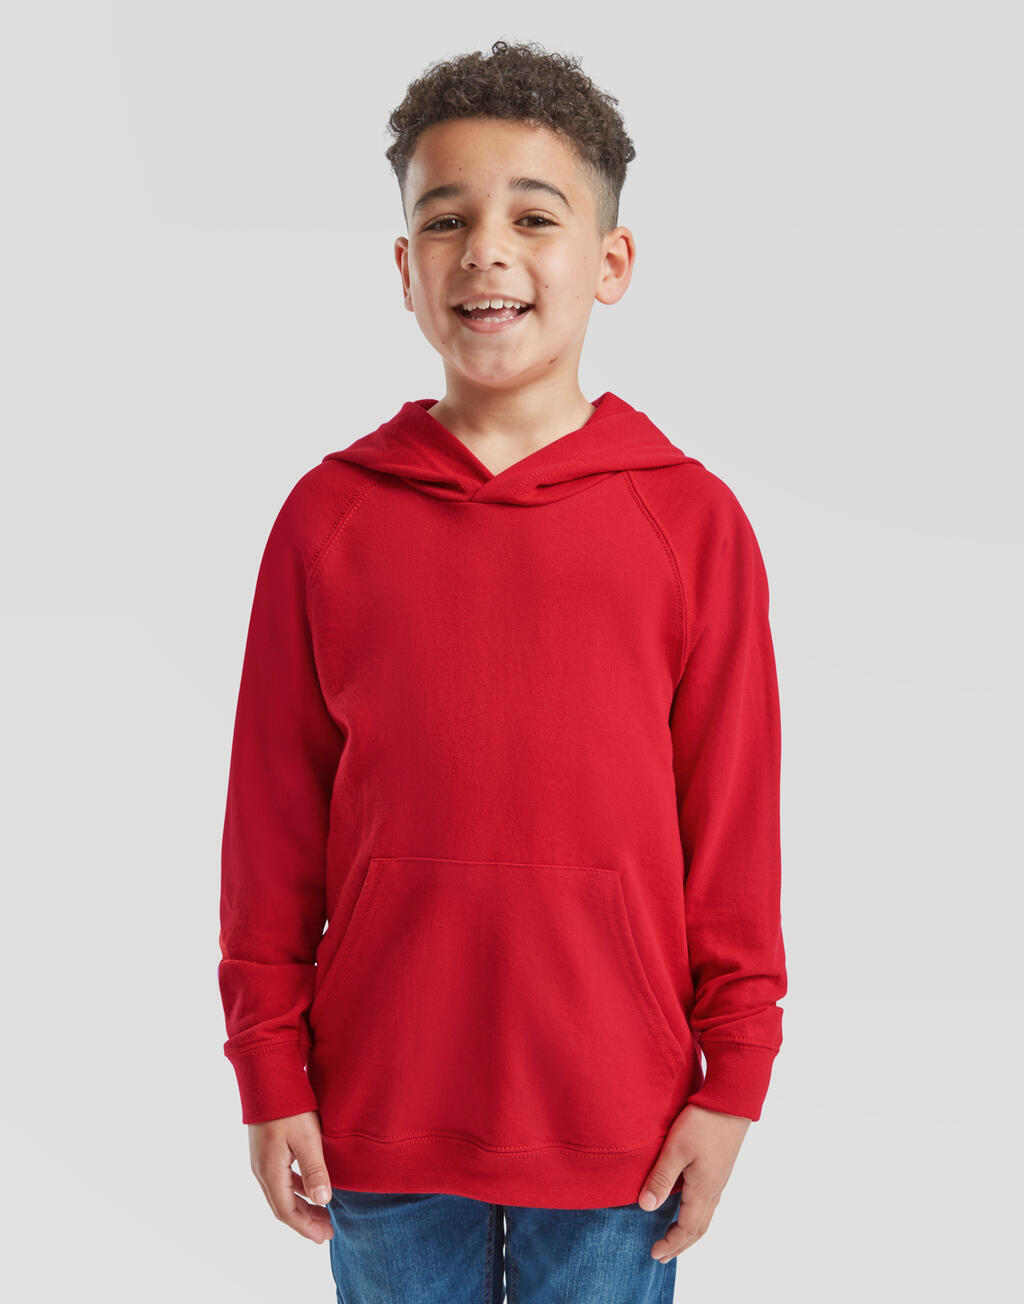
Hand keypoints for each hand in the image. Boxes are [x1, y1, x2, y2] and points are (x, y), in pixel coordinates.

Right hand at [248, 1110, 334, 1243]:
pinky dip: (297, 1189)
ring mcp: (262, 1160)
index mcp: (271, 1171)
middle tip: (327, 1231)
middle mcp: (262, 1170)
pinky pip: (282, 1179)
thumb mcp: (306, 1137)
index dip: (306, 1227)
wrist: (268, 1077)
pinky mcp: (267, 1150)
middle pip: (283, 1206)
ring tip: (323, 1213)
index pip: (287, 1211)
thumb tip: (324, 1202)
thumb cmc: (289, 1106)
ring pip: (282, 1193)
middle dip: (305, 1221)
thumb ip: (315, 1169)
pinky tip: (311, 1187)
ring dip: (302, 1206)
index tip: (325, 1237)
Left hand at [638, 1102, 750, 1259]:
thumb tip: (646, 1207)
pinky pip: (709, 1202)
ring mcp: (719, 1179)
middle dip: (680, 1244)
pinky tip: (688, 1205)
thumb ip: (661, 1178)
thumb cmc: (702, 1122)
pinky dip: (696, 1214)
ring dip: (689, 1231)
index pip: (687, 1228)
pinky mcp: (720, 1167)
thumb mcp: (676, 1148)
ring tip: (674, 1236)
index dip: (671, 1243)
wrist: (731, 1100)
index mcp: (703, 1190)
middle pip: (699, 1228)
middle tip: (663, 1255)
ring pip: (705, 1215)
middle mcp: (714, 1189)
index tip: (655, 1253)